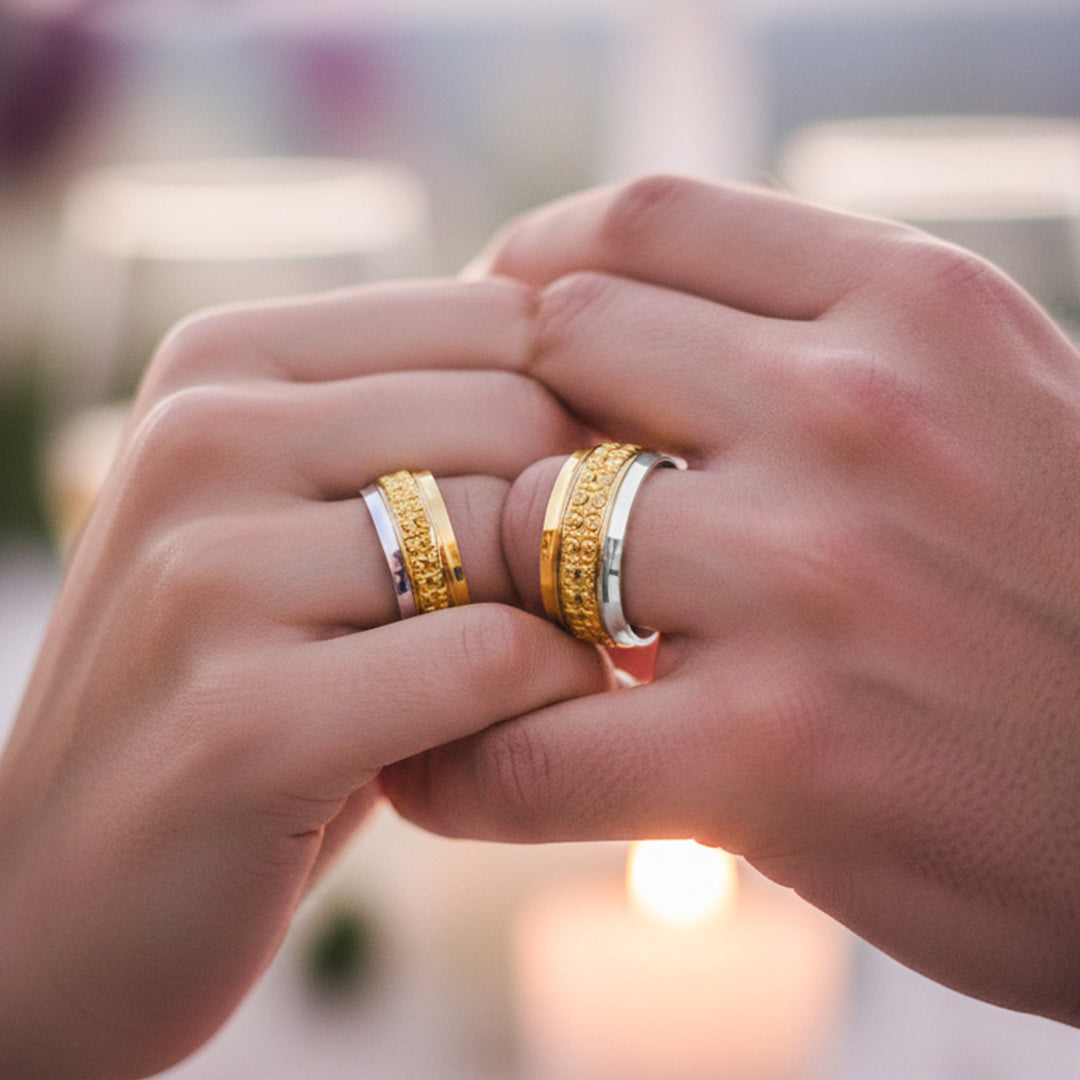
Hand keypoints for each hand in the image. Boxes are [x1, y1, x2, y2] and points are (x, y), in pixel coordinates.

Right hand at [0, 278, 609, 1077]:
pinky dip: (549, 697)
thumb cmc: (241, 690)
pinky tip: (528, 733)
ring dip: (574, 612)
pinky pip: (490, 660)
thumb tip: (615, 385)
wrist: (72, 890)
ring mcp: (209, 576)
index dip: (589, 413)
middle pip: (519, 413)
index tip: (602, 502)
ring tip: (559, 663)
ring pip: (513, 532)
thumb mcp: (304, 526)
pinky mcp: (242, 721)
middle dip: (585, 518)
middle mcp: (201, 437)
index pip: (501, 315)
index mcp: (223, 362)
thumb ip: (426, 437)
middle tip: (597, 597)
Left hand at [383, 177, 1079, 1023]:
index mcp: (916, 309)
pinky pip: (531, 747)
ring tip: (483, 635)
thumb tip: (626, 341)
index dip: (532, 266)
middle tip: (481, 495)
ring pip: (519, 522)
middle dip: (502, 420)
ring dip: (478, 582)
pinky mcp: (777, 756)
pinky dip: (459, 767)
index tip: (493, 328)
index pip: (646, 222)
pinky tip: (444, 774)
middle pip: (562, 345)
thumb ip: (820, 352)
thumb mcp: (987, 404)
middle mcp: (860, 414)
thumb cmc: (1068, 599)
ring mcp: (811, 577)